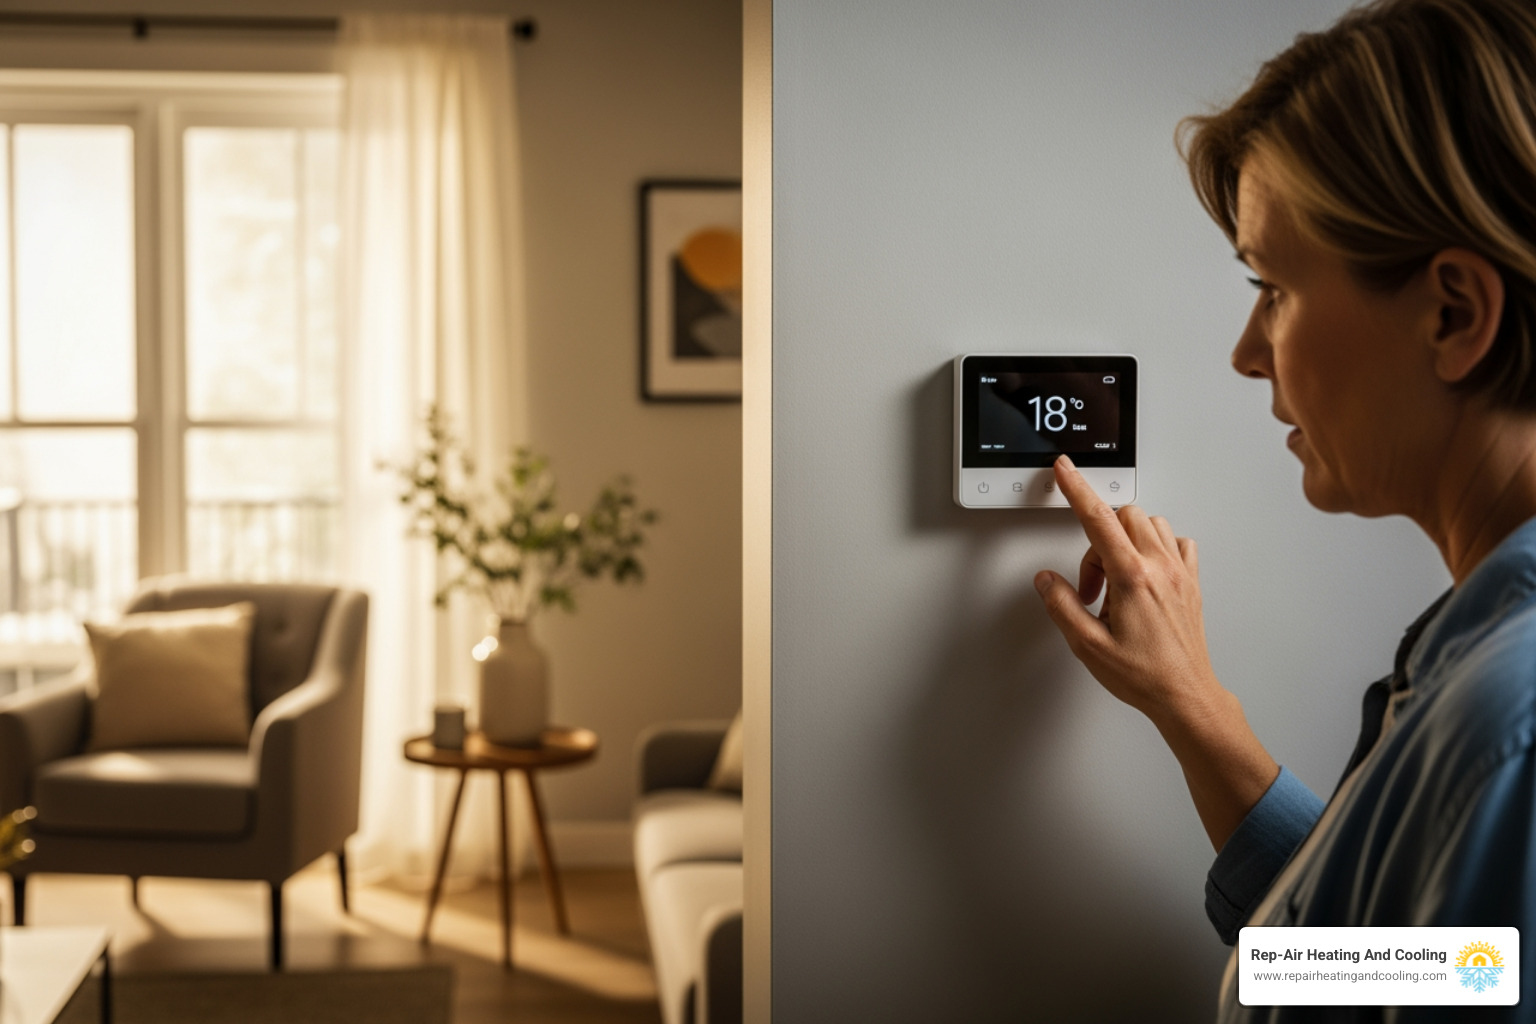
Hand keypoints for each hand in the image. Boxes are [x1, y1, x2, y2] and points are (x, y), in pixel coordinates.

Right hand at [1032, 455, 1277, 849]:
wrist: (1185, 695)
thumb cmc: (1144, 675)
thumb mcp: (1087, 646)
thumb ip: (1062, 605)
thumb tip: (1048, 580)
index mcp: (1131, 578)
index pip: (1097, 519)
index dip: (1076, 490)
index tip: (1064, 471)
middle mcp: (1159, 568)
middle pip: (1123, 517)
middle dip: (1097, 539)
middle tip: (1090, 581)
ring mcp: (1180, 573)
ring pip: (1149, 524)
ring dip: (1125, 540)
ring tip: (1114, 581)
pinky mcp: (1192, 582)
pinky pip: (1175, 543)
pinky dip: (1156, 547)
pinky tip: (1144, 573)